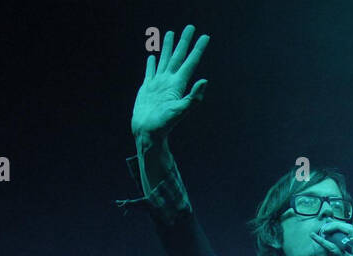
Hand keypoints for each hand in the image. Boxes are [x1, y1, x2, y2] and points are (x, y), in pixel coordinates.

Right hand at [131, 25, 209, 141]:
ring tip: (171, 34)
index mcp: (178, 84)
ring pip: (164, 60)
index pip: (191, 62)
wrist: (147, 132)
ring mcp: (158, 84)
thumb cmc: (163, 124)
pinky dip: (151, 64)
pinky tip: (152, 57)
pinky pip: (150, 72)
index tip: (205, 37)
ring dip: (168, 47)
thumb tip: (205, 81)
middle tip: (190, 27)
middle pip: (178, 56)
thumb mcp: (180, 111)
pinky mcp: (147, 88)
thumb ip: (193, 97)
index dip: (198, 49)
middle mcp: (169, 81)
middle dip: (184, 41)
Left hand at [310, 221, 352, 255]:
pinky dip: (324, 242)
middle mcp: (349, 252)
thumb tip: (317, 240)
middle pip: (348, 229)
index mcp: (346, 252)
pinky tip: (316, 238)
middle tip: (322, 228)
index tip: (325, 221)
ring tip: (321, 231)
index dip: (335, 225)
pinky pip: (334, 247)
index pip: (345, 233)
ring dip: (331, 230)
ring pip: (344, 234)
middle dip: (334, 225)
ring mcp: (349, 255)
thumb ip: (322, 252)